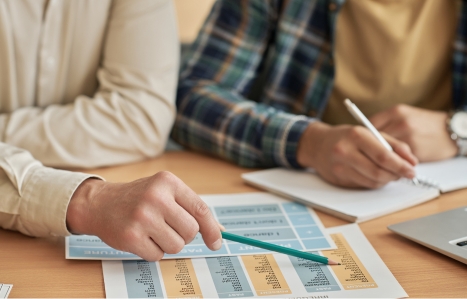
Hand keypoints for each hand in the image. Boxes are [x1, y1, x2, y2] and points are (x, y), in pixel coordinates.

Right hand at [66, 171, 221, 260]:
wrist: (101, 203)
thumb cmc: (138, 198)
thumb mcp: (165, 191)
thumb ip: (190, 207)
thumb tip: (218, 230)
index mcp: (168, 182)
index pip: (201, 209)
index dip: (212, 229)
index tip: (216, 241)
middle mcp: (156, 197)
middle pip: (191, 231)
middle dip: (184, 235)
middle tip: (169, 228)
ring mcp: (142, 217)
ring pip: (176, 246)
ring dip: (168, 244)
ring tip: (153, 231)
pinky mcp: (131, 236)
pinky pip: (158, 256)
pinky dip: (153, 251)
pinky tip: (142, 238)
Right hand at [297, 122, 417, 188]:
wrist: (316, 144)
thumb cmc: (346, 136)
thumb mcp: (368, 132)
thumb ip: (392, 143)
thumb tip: (411, 161)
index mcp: (356, 135)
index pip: (383, 155)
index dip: (400, 165)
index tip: (412, 169)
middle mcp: (345, 151)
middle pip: (378, 171)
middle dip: (396, 175)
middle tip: (405, 174)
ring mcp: (340, 167)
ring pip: (372, 181)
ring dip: (387, 179)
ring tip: (391, 173)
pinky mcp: (339, 179)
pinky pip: (364, 185)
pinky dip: (375, 182)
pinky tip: (377, 175)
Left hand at [370, 105, 456, 161]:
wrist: (451, 130)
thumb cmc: (424, 123)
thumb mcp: (404, 115)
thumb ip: (386, 123)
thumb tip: (363, 135)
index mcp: (395, 112)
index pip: (368, 126)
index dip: (362, 138)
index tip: (358, 144)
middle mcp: (400, 123)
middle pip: (374, 140)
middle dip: (368, 149)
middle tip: (363, 156)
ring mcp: (408, 136)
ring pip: (384, 151)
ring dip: (378, 158)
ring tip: (375, 162)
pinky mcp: (415, 150)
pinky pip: (396, 159)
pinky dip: (391, 163)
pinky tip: (390, 165)